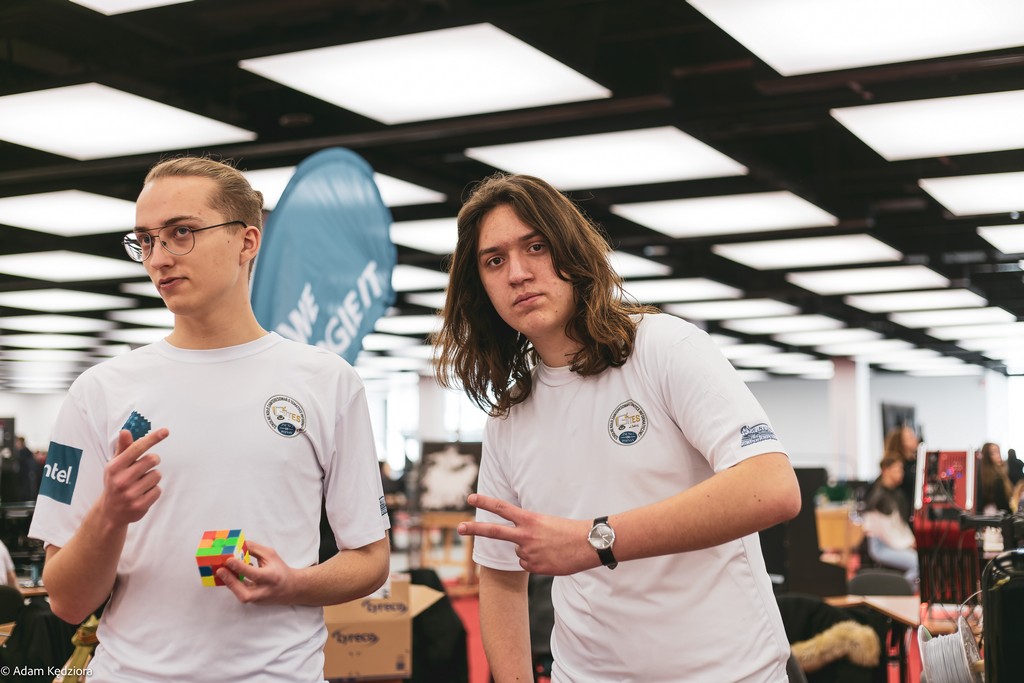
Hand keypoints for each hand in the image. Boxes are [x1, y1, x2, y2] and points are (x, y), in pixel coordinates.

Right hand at [99, 429, 166, 526]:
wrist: (110, 512)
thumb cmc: (115, 482)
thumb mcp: (115, 465)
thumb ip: (123, 448)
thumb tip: (125, 431)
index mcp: (114, 467)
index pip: (136, 448)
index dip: (152, 438)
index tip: (166, 431)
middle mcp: (121, 480)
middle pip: (152, 460)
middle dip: (152, 461)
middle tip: (145, 467)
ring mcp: (130, 494)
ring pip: (157, 475)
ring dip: (152, 477)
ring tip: (141, 483)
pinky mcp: (140, 505)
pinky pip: (158, 490)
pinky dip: (153, 490)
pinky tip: (143, 494)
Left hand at [220, 542, 296, 604]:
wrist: (290, 588)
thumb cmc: (279, 569)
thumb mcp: (270, 555)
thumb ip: (254, 549)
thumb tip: (237, 545)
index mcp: (272, 577)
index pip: (255, 574)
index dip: (240, 567)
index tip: (229, 560)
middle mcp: (265, 591)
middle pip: (246, 593)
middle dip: (232, 582)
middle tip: (220, 571)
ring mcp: (259, 599)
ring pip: (242, 596)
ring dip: (230, 583)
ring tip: (221, 571)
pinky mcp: (253, 602)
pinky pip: (241, 593)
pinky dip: (234, 584)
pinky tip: (229, 575)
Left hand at [457, 494, 597, 574]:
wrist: (588, 544)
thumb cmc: (569, 531)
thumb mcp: (546, 522)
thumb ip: (528, 530)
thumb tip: (517, 546)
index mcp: (529, 519)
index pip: (502, 508)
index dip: (485, 502)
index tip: (471, 498)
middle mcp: (525, 535)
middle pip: (494, 532)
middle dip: (474, 529)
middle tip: (459, 528)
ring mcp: (528, 552)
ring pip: (519, 552)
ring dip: (531, 551)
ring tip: (550, 547)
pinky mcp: (534, 567)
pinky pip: (527, 564)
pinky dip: (537, 562)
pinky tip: (551, 558)